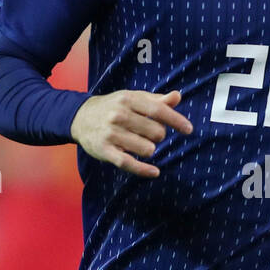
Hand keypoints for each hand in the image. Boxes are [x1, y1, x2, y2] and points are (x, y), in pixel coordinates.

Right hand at [70, 88, 191, 176]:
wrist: (80, 117)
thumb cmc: (114, 107)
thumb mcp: (133, 98)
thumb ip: (156, 100)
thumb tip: (177, 97)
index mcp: (128, 99)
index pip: (158, 110)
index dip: (176, 121)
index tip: (188, 130)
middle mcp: (119, 115)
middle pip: (156, 133)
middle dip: (158, 136)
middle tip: (148, 133)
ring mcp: (111, 134)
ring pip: (147, 149)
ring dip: (149, 149)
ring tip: (140, 143)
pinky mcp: (105, 151)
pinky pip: (130, 164)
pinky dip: (144, 170)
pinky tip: (155, 172)